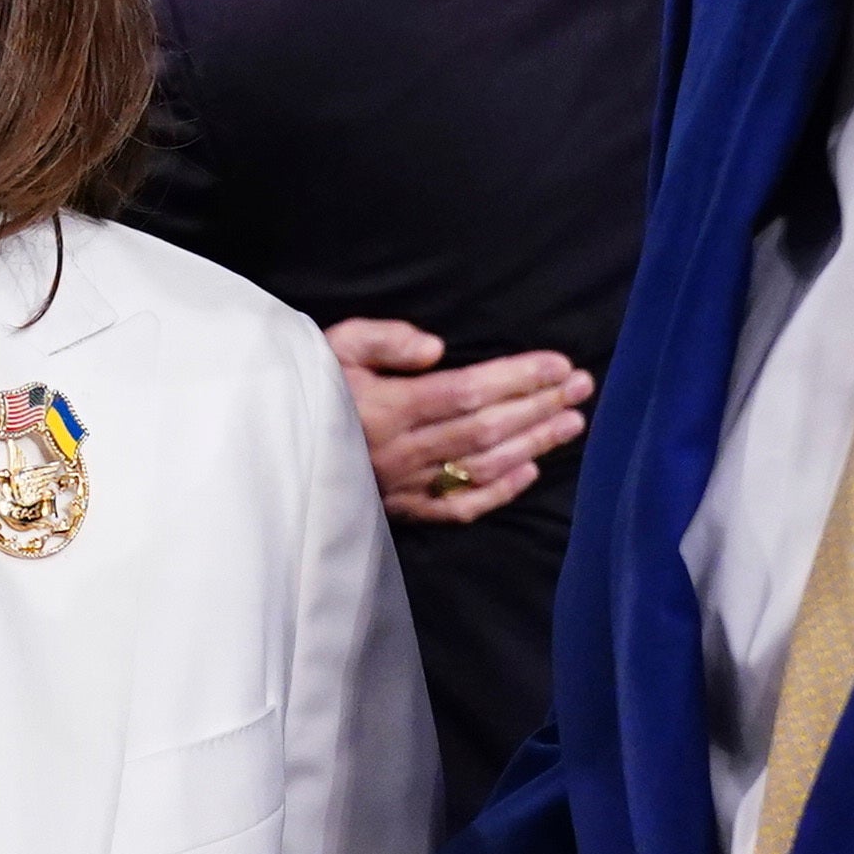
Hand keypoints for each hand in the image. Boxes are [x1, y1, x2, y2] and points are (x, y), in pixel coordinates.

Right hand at [328, 317, 587, 523]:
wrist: (270, 445)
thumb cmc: (306, 386)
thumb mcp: (331, 347)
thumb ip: (382, 341)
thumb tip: (436, 348)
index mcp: (387, 409)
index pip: (467, 392)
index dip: (518, 379)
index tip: (559, 365)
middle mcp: (402, 452)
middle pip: (485, 430)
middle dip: (539, 406)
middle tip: (583, 386)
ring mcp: (405, 487)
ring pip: (481, 468)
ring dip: (532, 444)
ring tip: (572, 422)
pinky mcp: (403, 511)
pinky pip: (458, 508)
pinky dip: (499, 492)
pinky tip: (531, 471)